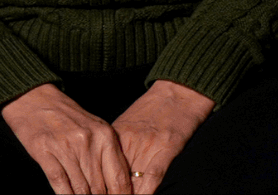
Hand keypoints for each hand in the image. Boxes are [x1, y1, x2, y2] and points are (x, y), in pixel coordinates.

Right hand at [0, 82, 134, 193]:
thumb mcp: (94, 128)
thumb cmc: (66, 115)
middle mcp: (88, 142)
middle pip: (100, 187)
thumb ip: (107, 154)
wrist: (34, 97)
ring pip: (81, 189)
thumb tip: (117, 186)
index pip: (119, 178)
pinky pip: (60, 182)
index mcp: (105, 136)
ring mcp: (66, 147)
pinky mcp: (45, 152)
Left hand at [110, 80, 214, 194]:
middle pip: (113, 177)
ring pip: (130, 180)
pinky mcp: (166, 149)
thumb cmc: (152, 110)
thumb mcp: (126, 126)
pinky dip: (146, 192)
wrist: (178, 93)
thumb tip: (102, 170)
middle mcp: (127, 141)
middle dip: (109, 192)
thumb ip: (115, 148)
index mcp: (114, 136)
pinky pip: (153, 176)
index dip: (99, 187)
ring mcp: (146, 145)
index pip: (100, 168)